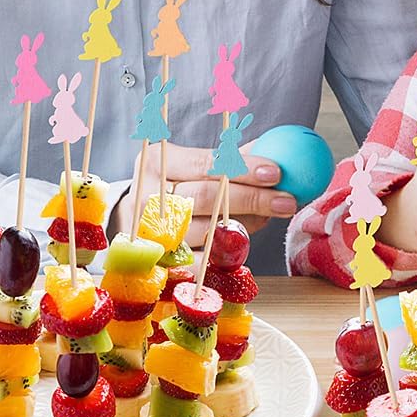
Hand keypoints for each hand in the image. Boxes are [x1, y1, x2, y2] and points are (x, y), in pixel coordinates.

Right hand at [106, 142, 297, 244]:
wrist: (132, 221)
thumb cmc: (174, 187)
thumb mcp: (192, 165)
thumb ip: (228, 159)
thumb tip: (275, 153)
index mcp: (156, 163)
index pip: (205, 162)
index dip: (242, 167)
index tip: (276, 171)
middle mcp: (147, 197)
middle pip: (206, 197)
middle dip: (251, 198)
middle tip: (285, 200)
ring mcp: (149, 233)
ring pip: (204, 232)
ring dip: (243, 228)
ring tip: (267, 219)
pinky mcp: (156, 262)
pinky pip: (197, 264)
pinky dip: (223, 258)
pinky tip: (243, 250)